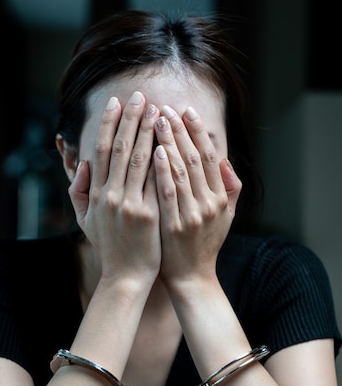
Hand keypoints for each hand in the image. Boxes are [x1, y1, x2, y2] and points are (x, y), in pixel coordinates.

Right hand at [69, 92, 161, 286]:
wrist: (125, 276)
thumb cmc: (109, 247)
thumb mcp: (85, 221)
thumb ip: (79, 193)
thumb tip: (82, 167)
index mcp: (96, 194)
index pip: (101, 150)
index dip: (109, 124)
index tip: (117, 103)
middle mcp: (110, 195)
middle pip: (120, 148)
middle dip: (130, 119)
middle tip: (140, 96)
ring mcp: (129, 204)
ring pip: (139, 158)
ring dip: (148, 131)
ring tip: (157, 109)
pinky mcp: (148, 214)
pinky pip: (156, 179)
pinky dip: (162, 157)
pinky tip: (169, 139)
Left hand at [153, 105, 241, 288]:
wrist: (191, 278)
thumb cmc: (204, 244)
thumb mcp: (225, 216)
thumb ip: (229, 188)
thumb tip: (226, 160)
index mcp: (221, 198)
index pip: (210, 156)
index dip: (198, 131)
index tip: (187, 110)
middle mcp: (209, 203)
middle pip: (195, 158)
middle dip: (180, 130)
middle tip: (165, 107)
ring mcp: (193, 215)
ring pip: (182, 171)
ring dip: (169, 142)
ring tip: (157, 120)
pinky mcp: (175, 226)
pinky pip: (168, 193)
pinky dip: (163, 171)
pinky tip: (154, 152)